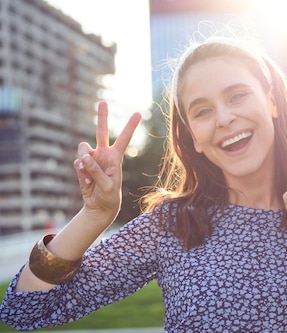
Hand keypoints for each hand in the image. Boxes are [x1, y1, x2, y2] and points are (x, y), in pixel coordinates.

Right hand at [74, 102, 141, 221]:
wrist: (99, 206)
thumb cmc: (109, 195)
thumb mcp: (108, 185)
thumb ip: (96, 171)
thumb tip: (83, 157)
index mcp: (115, 157)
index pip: (124, 138)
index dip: (130, 126)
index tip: (138, 113)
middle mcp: (103, 154)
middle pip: (101, 131)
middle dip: (102, 116)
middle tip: (103, 102)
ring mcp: (91, 159)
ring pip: (83, 148)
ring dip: (84, 159)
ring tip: (90, 174)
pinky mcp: (81, 166)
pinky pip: (77, 163)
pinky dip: (81, 172)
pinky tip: (86, 181)